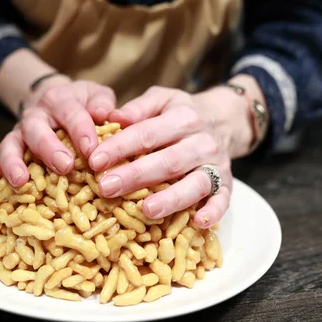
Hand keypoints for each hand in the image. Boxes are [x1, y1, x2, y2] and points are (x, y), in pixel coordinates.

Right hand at [0, 79, 115, 186]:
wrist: (54, 98)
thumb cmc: (83, 103)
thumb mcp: (96, 95)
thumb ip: (104, 104)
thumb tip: (112, 116)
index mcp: (61, 100)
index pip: (72, 113)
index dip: (81, 131)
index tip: (91, 150)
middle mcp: (37, 115)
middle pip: (37, 129)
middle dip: (49, 148)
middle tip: (64, 166)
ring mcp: (20, 131)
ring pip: (11, 143)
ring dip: (14, 161)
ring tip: (20, 181)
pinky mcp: (10, 145)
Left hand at [88, 84, 256, 227]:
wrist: (226, 120)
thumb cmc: (182, 113)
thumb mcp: (162, 99)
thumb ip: (138, 108)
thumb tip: (112, 117)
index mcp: (182, 118)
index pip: (147, 133)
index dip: (120, 147)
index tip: (95, 160)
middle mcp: (201, 142)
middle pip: (168, 161)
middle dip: (136, 176)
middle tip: (106, 188)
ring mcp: (216, 165)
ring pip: (195, 183)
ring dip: (172, 198)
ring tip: (147, 210)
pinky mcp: (227, 185)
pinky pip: (223, 200)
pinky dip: (214, 211)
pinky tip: (198, 222)